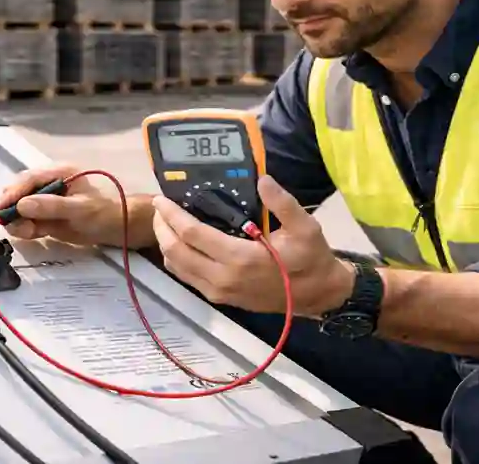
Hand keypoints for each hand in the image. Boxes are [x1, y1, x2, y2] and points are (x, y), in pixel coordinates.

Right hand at [0, 162, 123, 247]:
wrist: (117, 229)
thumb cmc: (103, 213)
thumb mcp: (80, 209)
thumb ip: (51, 206)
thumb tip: (22, 205)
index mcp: (58, 173)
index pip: (30, 179)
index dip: (13, 192)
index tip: (1, 207)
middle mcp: (48, 185)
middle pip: (19, 192)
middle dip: (11, 207)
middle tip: (10, 223)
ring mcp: (45, 202)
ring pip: (19, 209)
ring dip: (17, 221)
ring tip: (28, 232)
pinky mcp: (45, 217)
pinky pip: (26, 222)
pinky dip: (24, 229)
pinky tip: (33, 234)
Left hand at [151, 175, 353, 316]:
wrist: (318, 294)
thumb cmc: (310, 258)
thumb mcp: (305, 227)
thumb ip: (283, 203)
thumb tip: (262, 180)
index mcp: (239, 258)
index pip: (191, 233)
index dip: (172, 215)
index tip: (162, 198)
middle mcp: (222, 278)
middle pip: (175, 251)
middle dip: (161, 227)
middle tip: (160, 208)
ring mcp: (219, 291)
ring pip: (176, 267)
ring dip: (165, 243)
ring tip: (166, 223)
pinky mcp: (220, 298)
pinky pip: (186, 278)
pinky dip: (176, 259)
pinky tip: (181, 243)